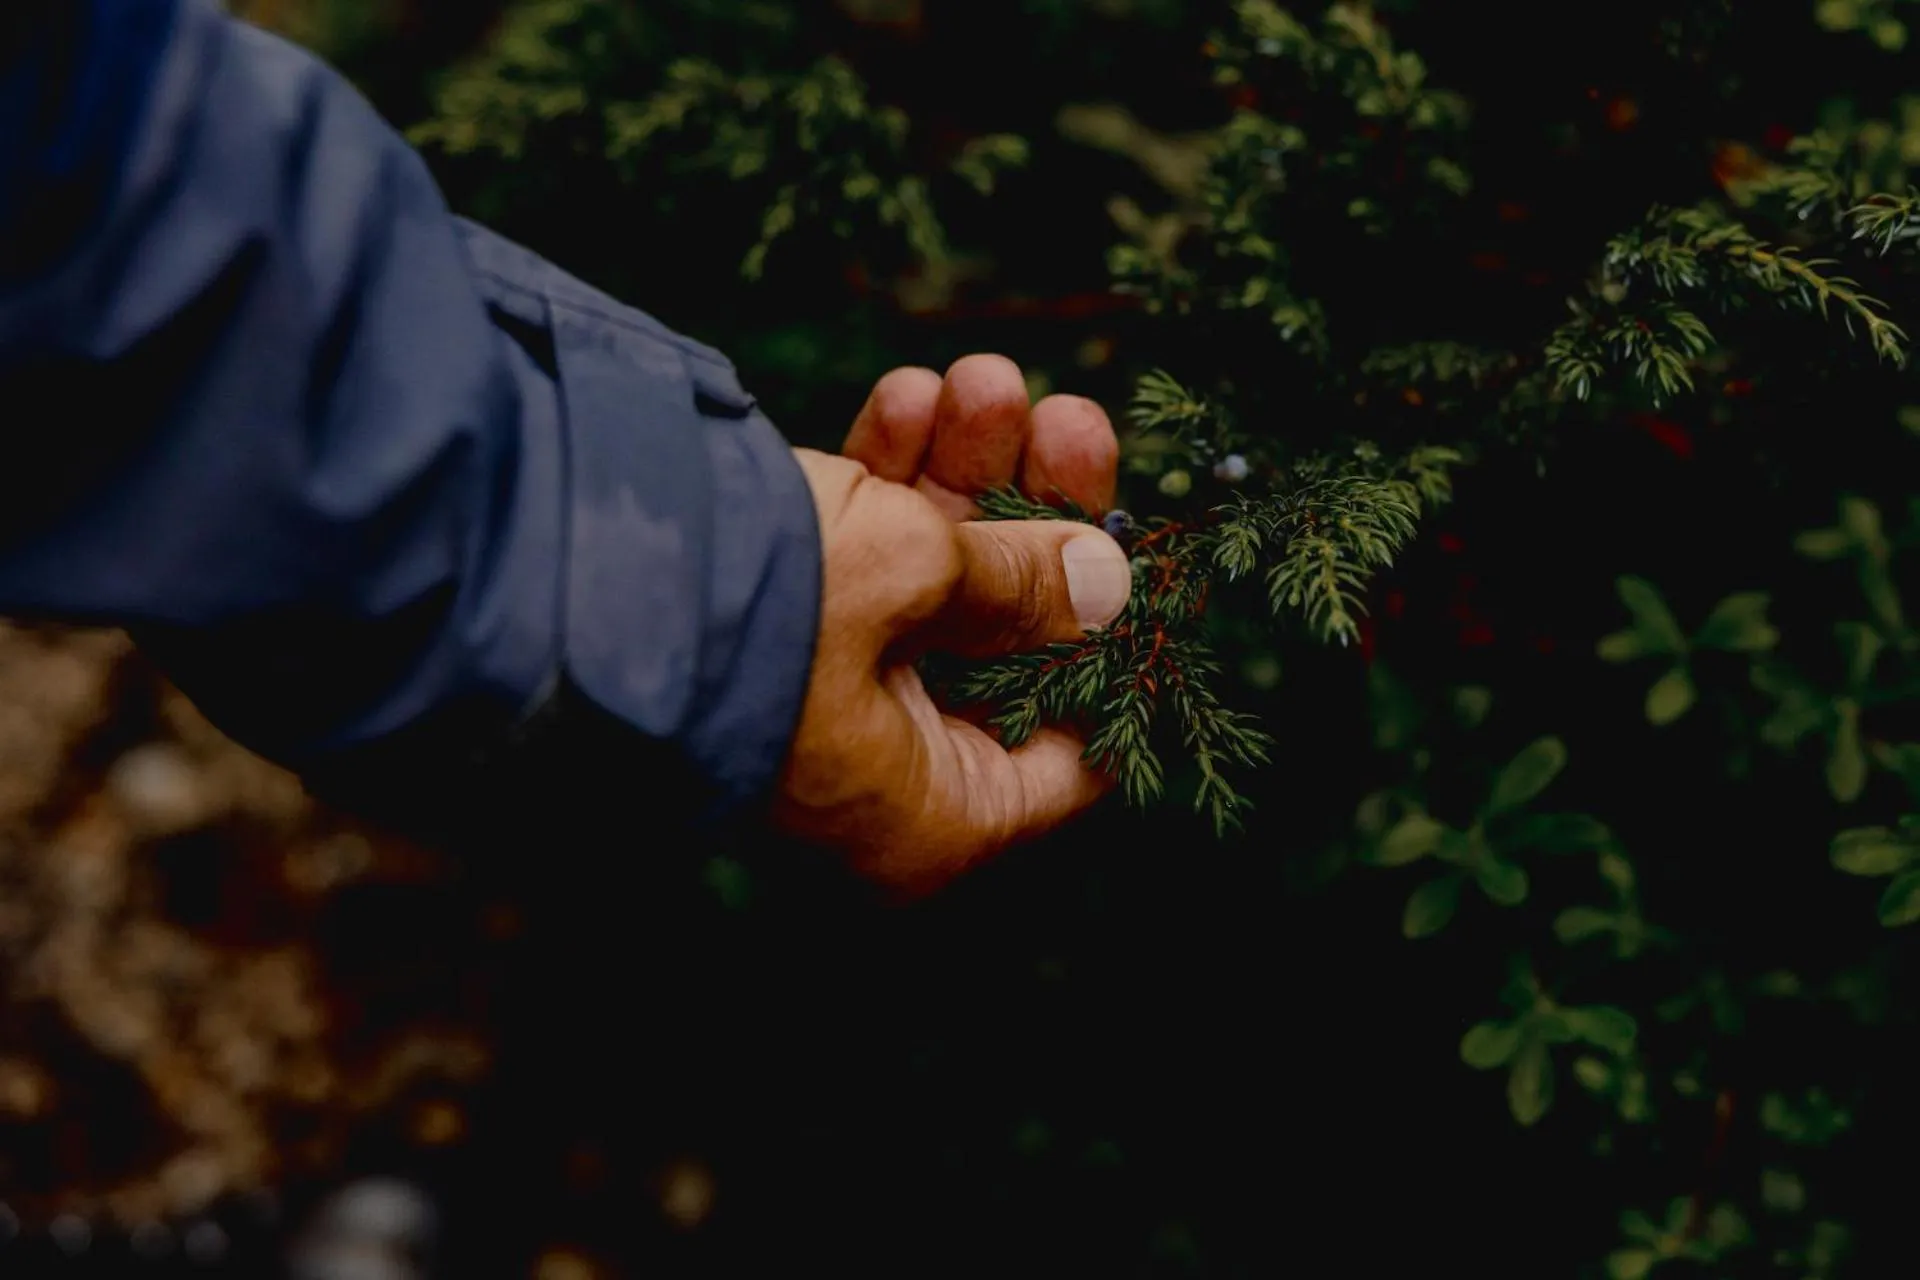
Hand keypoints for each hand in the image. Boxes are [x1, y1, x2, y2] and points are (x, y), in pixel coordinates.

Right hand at [776, 355, 1129, 893]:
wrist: (552, 577)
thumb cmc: (755, 615)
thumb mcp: (915, 578)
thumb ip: (1026, 579)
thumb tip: (1111, 584)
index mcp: (933, 818)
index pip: (1075, 751)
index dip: (1116, 644)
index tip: (1140, 550)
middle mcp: (885, 773)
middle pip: (1008, 641)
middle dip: (1034, 514)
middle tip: (1068, 419)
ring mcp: (826, 699)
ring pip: (933, 584)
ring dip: (963, 474)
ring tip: (980, 380)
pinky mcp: (772, 631)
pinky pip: (859, 565)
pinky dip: (887, 484)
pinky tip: (908, 395)